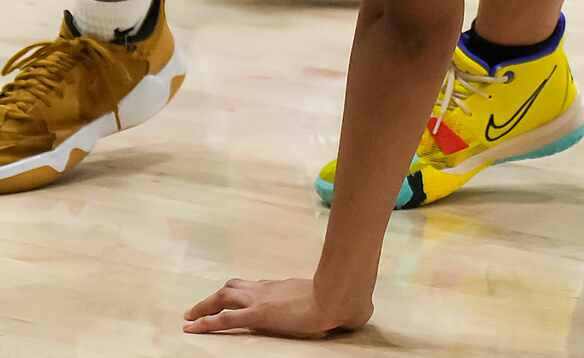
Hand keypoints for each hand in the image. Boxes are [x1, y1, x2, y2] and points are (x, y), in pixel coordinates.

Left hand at [183, 275, 370, 337]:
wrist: (338, 295)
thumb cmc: (343, 297)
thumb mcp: (340, 300)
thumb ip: (343, 305)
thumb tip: (362, 309)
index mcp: (283, 286)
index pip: (256, 286)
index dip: (241, 292)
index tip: (232, 297)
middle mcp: (268, 288)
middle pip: (234, 286)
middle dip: (214, 296)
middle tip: (197, 307)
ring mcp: (261, 299)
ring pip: (223, 298)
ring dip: (204, 307)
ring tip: (188, 318)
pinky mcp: (258, 314)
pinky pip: (225, 319)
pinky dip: (206, 323)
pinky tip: (192, 330)